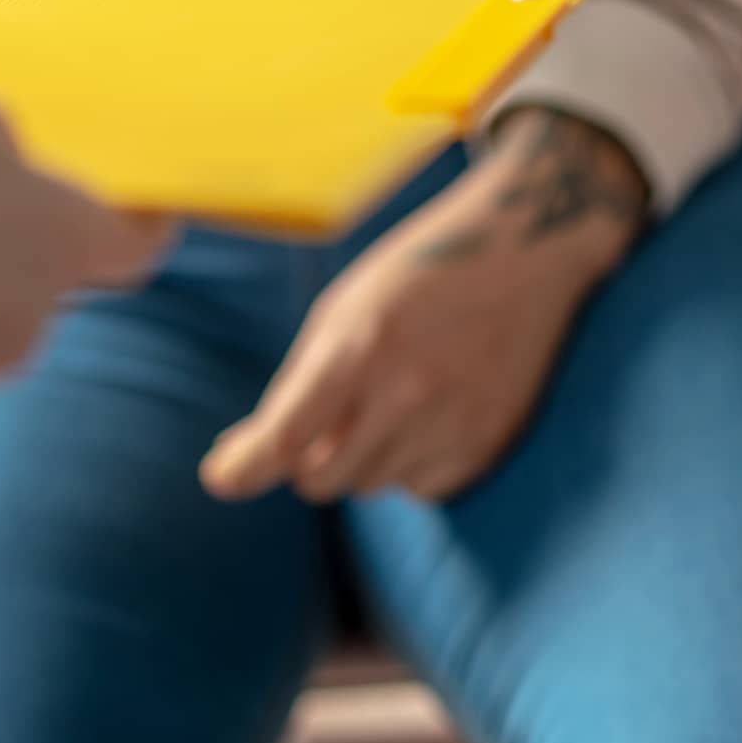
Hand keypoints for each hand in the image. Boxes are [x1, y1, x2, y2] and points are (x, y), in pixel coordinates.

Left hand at [201, 109, 647, 503]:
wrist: (521, 253)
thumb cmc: (413, 277)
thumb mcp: (342, 310)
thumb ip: (298, 387)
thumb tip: (241, 462)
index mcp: (359, 346)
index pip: (289, 436)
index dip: (247, 466)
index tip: (220, 477)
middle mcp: (407, 393)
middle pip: (323, 478)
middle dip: (307, 461)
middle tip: (321, 422)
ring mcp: (453, 423)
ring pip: (370, 485)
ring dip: (360, 459)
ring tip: (386, 399)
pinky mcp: (488, 444)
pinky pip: (420, 489)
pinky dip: (407, 464)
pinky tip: (424, 413)